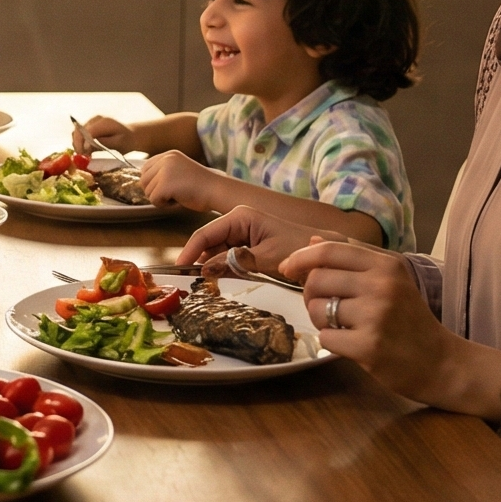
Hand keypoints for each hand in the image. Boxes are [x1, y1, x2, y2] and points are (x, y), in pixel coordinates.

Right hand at [71, 116, 130, 153]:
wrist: (131, 136)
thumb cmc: (127, 141)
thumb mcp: (118, 144)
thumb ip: (101, 145)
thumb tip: (85, 148)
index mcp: (104, 122)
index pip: (86, 131)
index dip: (82, 144)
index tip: (84, 156)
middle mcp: (95, 119)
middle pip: (78, 131)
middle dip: (78, 145)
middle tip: (83, 158)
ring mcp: (91, 122)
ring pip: (76, 133)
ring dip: (77, 145)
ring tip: (85, 155)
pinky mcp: (88, 127)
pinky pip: (78, 135)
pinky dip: (79, 144)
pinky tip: (86, 151)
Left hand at [133, 149, 218, 210]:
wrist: (217, 191)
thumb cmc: (201, 186)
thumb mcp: (180, 171)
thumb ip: (164, 172)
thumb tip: (142, 181)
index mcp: (169, 155)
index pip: (145, 169)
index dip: (154, 182)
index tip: (170, 187)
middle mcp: (165, 159)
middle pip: (143, 180)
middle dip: (156, 191)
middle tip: (175, 193)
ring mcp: (165, 171)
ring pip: (147, 191)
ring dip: (161, 198)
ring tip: (179, 195)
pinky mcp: (165, 184)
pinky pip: (153, 200)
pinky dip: (164, 205)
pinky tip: (179, 200)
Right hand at [176, 204, 316, 278]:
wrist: (323, 253)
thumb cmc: (299, 250)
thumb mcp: (266, 258)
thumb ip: (235, 262)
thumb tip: (206, 269)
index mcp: (241, 217)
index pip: (205, 233)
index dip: (190, 251)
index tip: (177, 269)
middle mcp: (238, 222)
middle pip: (208, 242)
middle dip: (199, 261)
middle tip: (189, 282)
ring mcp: (242, 235)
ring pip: (216, 252)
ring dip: (210, 267)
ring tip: (202, 285)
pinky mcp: (247, 247)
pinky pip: (227, 258)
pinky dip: (222, 269)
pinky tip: (218, 281)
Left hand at [280, 238, 500, 415]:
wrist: (441, 363)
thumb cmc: (410, 319)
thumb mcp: (392, 279)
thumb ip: (354, 257)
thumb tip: (312, 240)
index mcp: (387, 265)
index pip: (329, 251)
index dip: (301, 257)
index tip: (288, 268)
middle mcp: (382, 286)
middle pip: (316, 280)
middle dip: (311, 295)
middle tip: (328, 307)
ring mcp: (375, 316)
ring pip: (317, 309)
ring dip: (321, 321)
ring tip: (343, 326)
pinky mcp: (368, 346)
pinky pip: (325, 338)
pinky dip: (332, 342)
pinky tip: (352, 344)